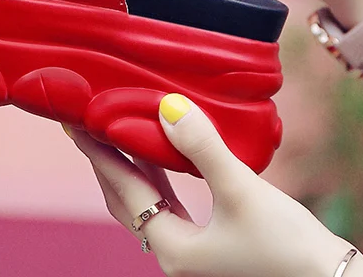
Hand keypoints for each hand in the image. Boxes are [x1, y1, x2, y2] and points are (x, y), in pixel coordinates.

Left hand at [66, 94, 362, 276]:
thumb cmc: (288, 245)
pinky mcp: (211, 248)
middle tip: (89, 123)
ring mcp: (192, 255)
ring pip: (147, 203)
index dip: (98, 151)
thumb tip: (166, 106)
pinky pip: (170, 207)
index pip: (122, 188)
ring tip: (119, 132)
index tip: (75, 121)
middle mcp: (174, 255)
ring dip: (132, 168)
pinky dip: (158, 180)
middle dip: (106, 160)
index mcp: (172, 247)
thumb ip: (203, 147)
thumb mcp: (242, 190)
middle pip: (126, 199)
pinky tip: (164, 161)